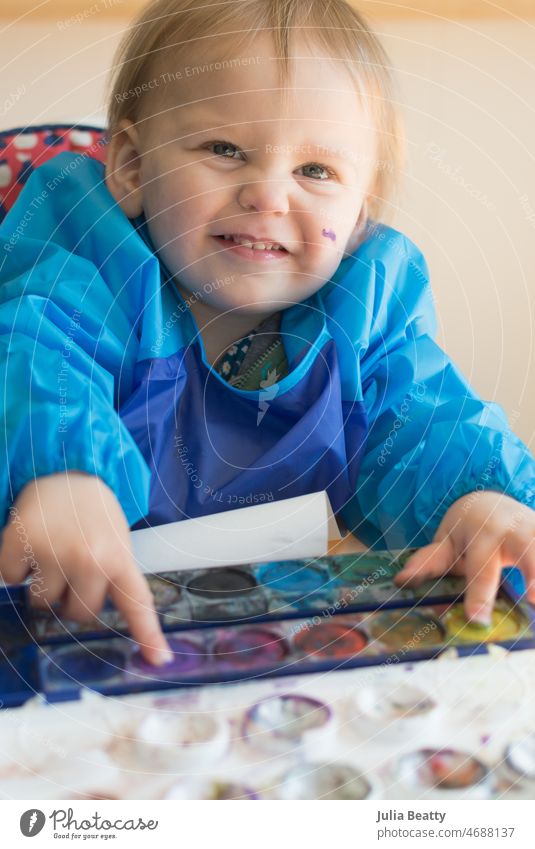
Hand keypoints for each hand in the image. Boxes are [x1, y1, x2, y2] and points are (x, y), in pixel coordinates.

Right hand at [0, 472, 171, 664]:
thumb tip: (95, 617)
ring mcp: (54, 550)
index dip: (149, 635)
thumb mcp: (115, 540)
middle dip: (71, 598)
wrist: (65, 468)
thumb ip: (112, 577)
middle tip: (73, 566)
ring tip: (52, 550)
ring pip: (40, 601)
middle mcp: (89, 557)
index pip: (136, 603)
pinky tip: (30, 541)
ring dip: (42, 582)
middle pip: (77, 614)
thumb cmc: (91, 514)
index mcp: (119, 557)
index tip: (159, 662)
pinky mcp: (20, 541)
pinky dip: (15, 566)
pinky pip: (10, 578)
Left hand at [394, 491, 534, 623]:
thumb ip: (428, 561)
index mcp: (485, 533)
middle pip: (530, 551)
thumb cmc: (468, 530)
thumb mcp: (446, 542)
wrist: (493, 500)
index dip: (479, 593)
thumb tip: (401, 579)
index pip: (481, 566)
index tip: (478, 618)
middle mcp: (517, 531)